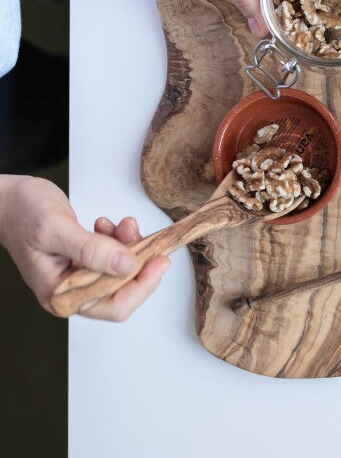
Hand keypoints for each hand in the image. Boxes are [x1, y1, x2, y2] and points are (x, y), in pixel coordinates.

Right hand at [0, 176, 168, 320]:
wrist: (9, 200)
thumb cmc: (23, 213)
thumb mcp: (58, 228)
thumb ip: (92, 250)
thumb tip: (128, 266)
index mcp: (61, 296)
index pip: (114, 306)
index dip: (142, 286)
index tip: (160, 260)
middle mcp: (72, 293)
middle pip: (122, 291)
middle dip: (138, 262)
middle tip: (145, 236)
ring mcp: (78, 278)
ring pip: (120, 271)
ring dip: (128, 247)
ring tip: (121, 224)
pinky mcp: (83, 263)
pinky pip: (112, 257)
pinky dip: (117, 240)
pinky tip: (106, 226)